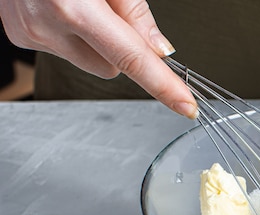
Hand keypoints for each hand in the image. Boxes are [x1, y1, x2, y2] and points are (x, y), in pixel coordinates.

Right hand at [0, 0, 196, 117]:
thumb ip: (135, 10)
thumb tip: (160, 49)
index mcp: (73, 7)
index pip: (133, 59)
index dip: (164, 85)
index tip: (186, 105)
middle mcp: (47, 24)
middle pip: (112, 67)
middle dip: (120, 46)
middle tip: (107, 9)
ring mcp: (30, 33)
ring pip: (90, 62)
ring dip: (94, 40)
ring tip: (79, 3)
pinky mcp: (21, 36)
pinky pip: (65, 50)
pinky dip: (71, 35)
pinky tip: (60, 8)